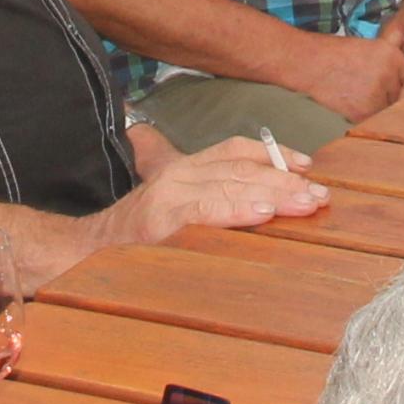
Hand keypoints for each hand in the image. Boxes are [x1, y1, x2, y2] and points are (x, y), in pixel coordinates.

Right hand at [99, 137, 326, 250]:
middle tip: (320, 195)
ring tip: (304, 203)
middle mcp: (178, 175)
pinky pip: (205, 211)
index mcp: (184, 169)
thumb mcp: (173, 208)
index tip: (308, 167)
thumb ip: (210, 201)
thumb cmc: (133, 237)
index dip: (275, 156)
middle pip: (241, 169)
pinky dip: (236, 211)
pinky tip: (263, 215)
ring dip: (273, 195)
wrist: (83, 253)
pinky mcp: (159, 221)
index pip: (235, 151)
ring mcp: (168, 196)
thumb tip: (263, 205)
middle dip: (285, 181)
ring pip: (230, 185)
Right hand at [288, 29, 403, 125]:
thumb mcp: (370, 50)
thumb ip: (391, 67)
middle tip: (370, 95)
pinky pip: (372, 120)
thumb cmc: (335, 55)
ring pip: (388, 111)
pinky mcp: (364, 110)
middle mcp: (390, 73)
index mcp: (393, 55)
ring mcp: (377, 92)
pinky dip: (364, 117)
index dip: (402, 88)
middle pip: (402, 97)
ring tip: (358, 97)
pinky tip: (350, 104)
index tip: (396, 93)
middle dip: (390, 100)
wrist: (308, 62)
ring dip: (378, 110)